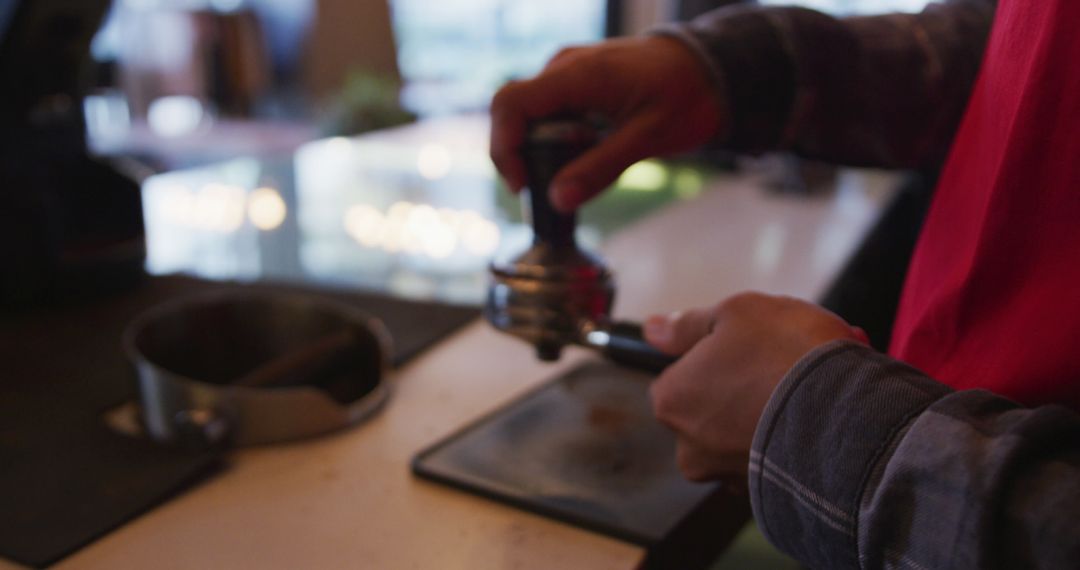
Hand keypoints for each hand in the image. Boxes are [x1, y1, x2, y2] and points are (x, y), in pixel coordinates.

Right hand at [490, 35, 723, 211]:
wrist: (710, 67)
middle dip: (518, 155)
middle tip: (544, 189)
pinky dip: (553, 140)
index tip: (521, 184)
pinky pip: (548, 112)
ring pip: (529, 114)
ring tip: (572, 174)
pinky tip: (582, 157)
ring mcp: (568, 71)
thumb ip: (600, 169)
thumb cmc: (686, 96)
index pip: (511, 104)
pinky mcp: (575, 82)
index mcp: (579, 74)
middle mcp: (565, 66)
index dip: (504, 147)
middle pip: (513, 111)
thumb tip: (558, 200)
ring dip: (537, 149)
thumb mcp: (648, 138)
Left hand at [643, 292, 867, 481]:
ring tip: (820, 378)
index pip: (681, 375)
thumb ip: (686, 325)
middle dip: (752, 383)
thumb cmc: (785, 354)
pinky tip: (829, 406)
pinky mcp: (769, 494)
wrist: (849, 414)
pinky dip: (800, 433)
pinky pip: (780, 455)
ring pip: (751, 431)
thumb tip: (652, 329)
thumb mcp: (733, 314)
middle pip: (716, 406)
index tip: (751, 345)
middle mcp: (691, 447)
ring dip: (781, 406)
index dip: (717, 355)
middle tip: (792, 356)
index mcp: (671, 400)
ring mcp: (730, 474)